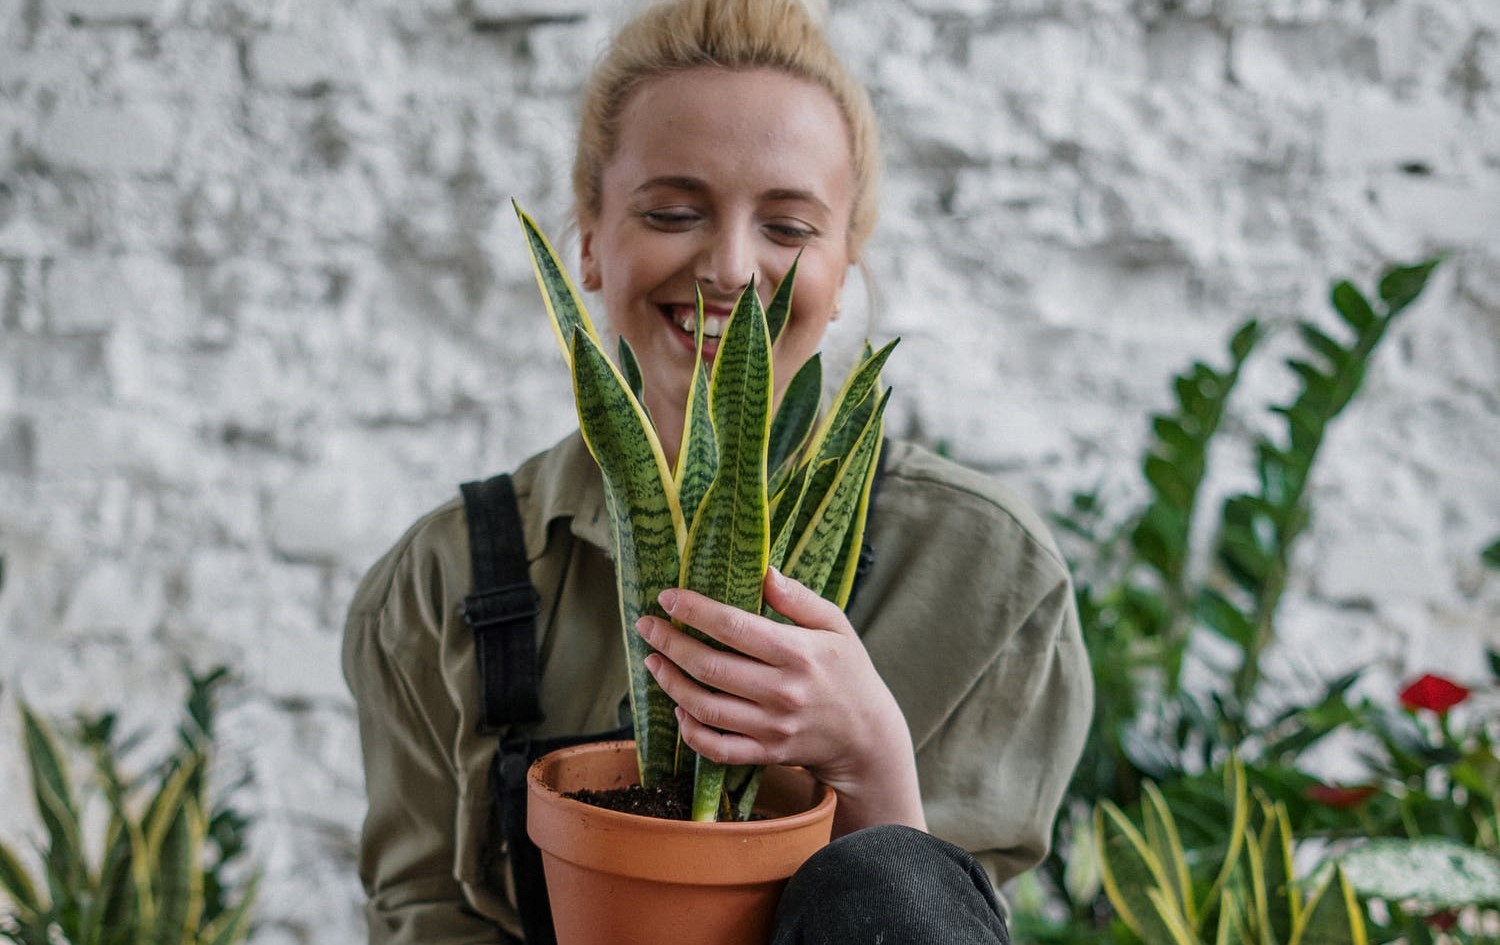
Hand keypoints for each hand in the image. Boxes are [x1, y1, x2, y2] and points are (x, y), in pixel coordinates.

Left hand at [634, 567, 926, 833]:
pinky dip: (690, 730)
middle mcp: (782, 692)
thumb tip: (764, 572)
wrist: (867, 736)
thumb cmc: (848, 671)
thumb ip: (799, 599)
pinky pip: (716, 748)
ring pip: (705, 707)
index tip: (668, 596)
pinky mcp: (765, 753)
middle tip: (647, 626)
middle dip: (670, 643)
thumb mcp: (835, 625)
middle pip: (711, 667)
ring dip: (671, 683)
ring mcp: (772, 727)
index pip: (735, 628)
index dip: (695, 611)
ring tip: (654, 661)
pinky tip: (679, 707)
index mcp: (799, 653)